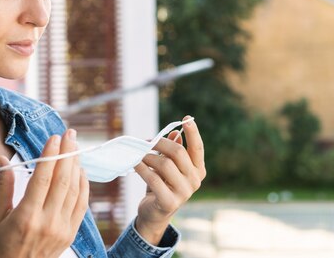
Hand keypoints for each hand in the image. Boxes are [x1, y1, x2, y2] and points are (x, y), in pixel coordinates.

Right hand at [0, 129, 88, 257]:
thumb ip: (4, 187)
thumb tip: (2, 159)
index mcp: (26, 217)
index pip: (43, 178)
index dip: (51, 155)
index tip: (55, 137)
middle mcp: (47, 222)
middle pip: (63, 180)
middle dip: (68, 154)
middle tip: (70, 134)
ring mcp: (62, 229)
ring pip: (75, 190)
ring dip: (76, 166)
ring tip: (75, 148)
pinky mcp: (70, 234)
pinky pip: (81, 205)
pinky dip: (83, 186)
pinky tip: (80, 172)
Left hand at [133, 116, 205, 244]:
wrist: (154, 214)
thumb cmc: (162, 185)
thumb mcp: (168, 166)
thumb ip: (172, 151)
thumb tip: (175, 133)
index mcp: (198, 170)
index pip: (198, 148)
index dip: (193, 132)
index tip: (187, 118)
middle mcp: (195, 181)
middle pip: (178, 153)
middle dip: (160, 143)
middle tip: (146, 142)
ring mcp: (184, 193)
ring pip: (165, 164)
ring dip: (148, 157)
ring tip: (139, 156)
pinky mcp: (170, 202)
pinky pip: (153, 179)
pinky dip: (142, 169)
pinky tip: (135, 165)